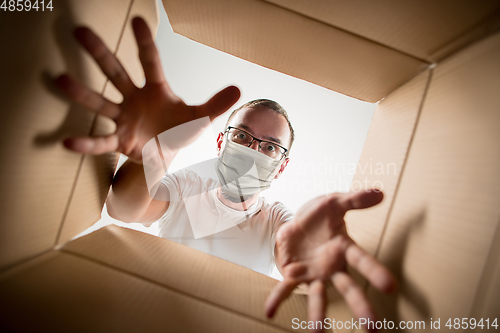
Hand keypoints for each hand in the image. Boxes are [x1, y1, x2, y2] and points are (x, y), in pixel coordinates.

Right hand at [54, 17, 239, 162]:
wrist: (165, 155)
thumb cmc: (179, 130)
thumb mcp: (199, 117)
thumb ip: (215, 104)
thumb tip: (238, 88)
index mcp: (156, 90)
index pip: (150, 62)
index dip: (145, 43)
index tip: (138, 20)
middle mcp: (135, 99)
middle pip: (116, 72)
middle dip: (100, 53)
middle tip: (80, 31)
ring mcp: (124, 119)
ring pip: (101, 103)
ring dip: (82, 93)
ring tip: (59, 80)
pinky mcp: (119, 141)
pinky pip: (100, 142)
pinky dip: (86, 143)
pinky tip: (67, 141)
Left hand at [265, 190, 395, 332]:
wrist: (297, 221)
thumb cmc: (321, 215)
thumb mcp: (335, 202)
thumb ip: (355, 199)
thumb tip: (380, 193)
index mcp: (344, 248)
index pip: (362, 260)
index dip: (375, 272)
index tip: (390, 287)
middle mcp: (332, 266)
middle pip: (348, 287)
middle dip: (359, 306)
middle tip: (373, 328)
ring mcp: (314, 273)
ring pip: (319, 295)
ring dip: (318, 314)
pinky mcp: (294, 275)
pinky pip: (285, 288)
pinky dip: (277, 299)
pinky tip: (270, 312)